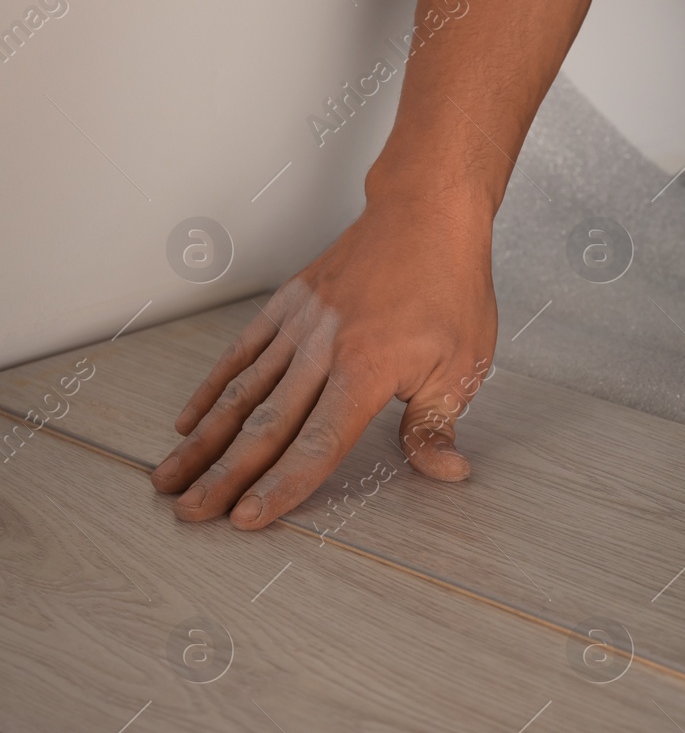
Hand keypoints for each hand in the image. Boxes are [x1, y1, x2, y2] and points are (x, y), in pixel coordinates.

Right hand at [151, 195, 497, 528]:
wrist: (426, 215)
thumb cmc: (450, 287)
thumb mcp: (464, 365)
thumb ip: (437, 424)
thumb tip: (444, 471)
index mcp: (367, 370)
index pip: (318, 444)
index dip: (282, 486)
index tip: (248, 517)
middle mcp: (324, 350)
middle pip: (266, 427)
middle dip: (225, 476)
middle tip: (190, 512)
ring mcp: (300, 326)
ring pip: (243, 394)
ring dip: (204, 441)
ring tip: (171, 477)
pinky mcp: (289, 306)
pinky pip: (242, 354)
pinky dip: (212, 389)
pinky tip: (190, 422)